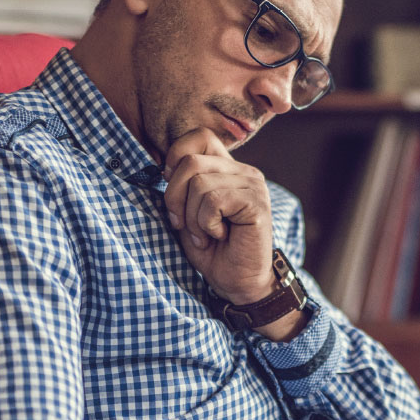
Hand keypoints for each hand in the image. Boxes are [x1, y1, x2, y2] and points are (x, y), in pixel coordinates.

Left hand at [161, 129, 275, 302]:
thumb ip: (180, 186)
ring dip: (192, 218)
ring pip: (199, 183)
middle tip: (183, 225)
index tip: (174, 192)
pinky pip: (213, 201)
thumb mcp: (187, 212)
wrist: (238, 282)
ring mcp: (253, 185)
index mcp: (228, 169)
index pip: (199, 136)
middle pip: (190, 162)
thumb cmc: (212, 250)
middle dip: (174, 198)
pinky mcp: (257, 203)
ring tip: (204, 234)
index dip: (176, 158)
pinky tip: (218, 236)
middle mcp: (245, 171)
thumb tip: (162, 167)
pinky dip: (205, 224)